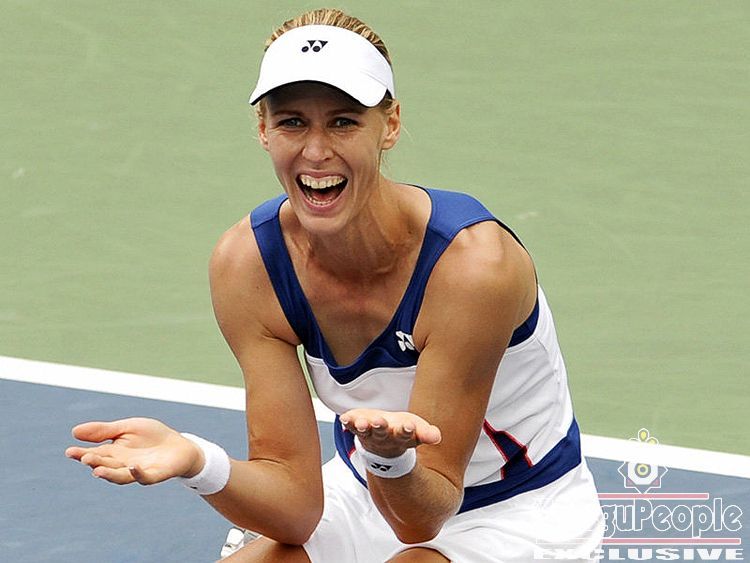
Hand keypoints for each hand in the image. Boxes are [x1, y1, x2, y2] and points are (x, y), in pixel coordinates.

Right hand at [65, 417, 202, 484]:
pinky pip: (145, 477)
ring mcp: (138, 471)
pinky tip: (133, 467)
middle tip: (85, 458)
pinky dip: (138, 474)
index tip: (70, 451)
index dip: (82, 454)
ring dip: (109, 474)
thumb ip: (104, 431)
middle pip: (105, 465)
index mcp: (114, 453)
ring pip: (121, 476)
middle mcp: (122, 465)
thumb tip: (74, 431)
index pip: (95, 454)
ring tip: (97, 471)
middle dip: (94, 463)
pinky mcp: (155, 475)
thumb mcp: (127, 428)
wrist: (180, 446)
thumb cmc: (152, 437)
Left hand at [339, 409, 440, 457]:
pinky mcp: (356, 426)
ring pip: (364, 431)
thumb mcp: (417, 432)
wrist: (382, 441)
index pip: (404, 434)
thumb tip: (437, 437)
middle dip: (380, 427)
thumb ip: (427, 434)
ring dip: (362, 426)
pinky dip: (348, 422)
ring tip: (361, 423)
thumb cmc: (401, 432)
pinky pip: (350, 425)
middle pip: (381, 433)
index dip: (406, 430)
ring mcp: (368, 433)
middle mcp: (383, 437)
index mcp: (400, 437)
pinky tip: (345, 418)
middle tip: (379, 421)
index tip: (409, 426)